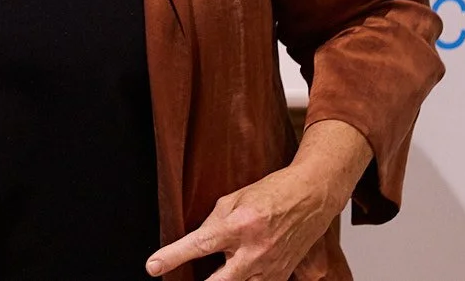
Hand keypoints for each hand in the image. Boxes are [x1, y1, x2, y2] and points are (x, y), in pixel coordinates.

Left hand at [144, 120, 370, 280]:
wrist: (311, 197)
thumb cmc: (272, 192)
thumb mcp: (233, 199)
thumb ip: (213, 223)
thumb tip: (196, 242)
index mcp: (238, 226)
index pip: (197, 246)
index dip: (171, 257)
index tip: (153, 267)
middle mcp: (254, 252)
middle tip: (183, 278)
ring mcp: (269, 268)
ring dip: (225, 279)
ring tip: (225, 262)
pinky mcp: (281, 277)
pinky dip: (244, 278)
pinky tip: (240, 267)